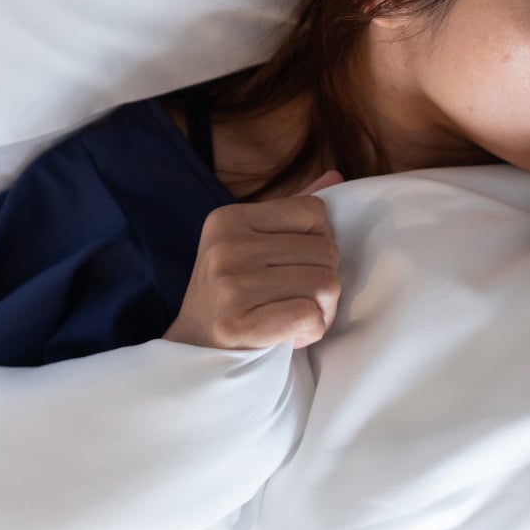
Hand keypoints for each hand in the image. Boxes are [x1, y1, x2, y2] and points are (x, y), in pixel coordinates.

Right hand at [164, 170, 344, 350]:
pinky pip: (310, 315)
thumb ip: (293, 212)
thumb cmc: (233, 295)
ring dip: (322, 309)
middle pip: (326, 250)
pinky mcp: (236, 324)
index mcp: (230, 218)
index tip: (296, 267)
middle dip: (325, 281)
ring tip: (295, 317)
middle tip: (299, 300)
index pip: (315, 211)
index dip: (320, 242)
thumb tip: (336, 174)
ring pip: (325, 284)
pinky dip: (312, 330)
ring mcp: (229, 284)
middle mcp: (226, 246)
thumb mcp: (252, 244)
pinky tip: (291, 336)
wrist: (193, 354)